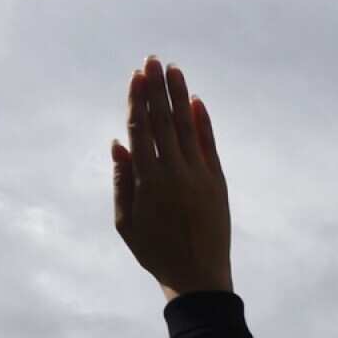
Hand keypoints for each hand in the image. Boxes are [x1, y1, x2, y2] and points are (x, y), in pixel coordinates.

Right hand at [111, 55, 233, 301]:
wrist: (199, 277)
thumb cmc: (155, 252)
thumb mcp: (126, 222)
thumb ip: (121, 181)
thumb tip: (119, 143)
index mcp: (147, 180)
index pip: (141, 129)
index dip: (138, 99)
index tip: (136, 75)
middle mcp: (174, 171)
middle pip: (162, 120)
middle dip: (157, 87)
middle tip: (152, 60)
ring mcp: (198, 174)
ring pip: (186, 125)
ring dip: (179, 95)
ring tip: (174, 69)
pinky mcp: (217, 181)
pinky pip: (208, 144)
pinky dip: (203, 121)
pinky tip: (196, 101)